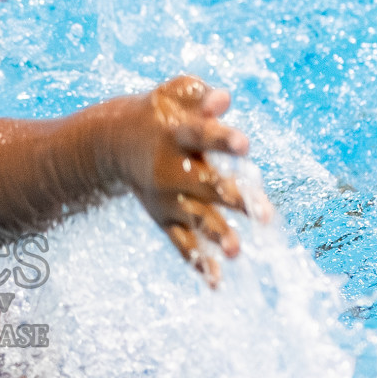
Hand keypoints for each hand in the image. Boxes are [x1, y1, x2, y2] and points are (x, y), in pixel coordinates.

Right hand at [113, 75, 270, 284]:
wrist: (112, 143)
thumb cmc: (158, 115)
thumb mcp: (172, 96)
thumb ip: (198, 96)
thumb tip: (224, 99)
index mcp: (175, 135)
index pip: (201, 136)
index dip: (222, 140)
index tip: (245, 144)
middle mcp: (169, 170)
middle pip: (205, 185)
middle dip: (233, 199)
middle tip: (264, 215)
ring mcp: (166, 198)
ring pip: (195, 218)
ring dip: (217, 235)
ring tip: (238, 252)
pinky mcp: (165, 218)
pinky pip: (181, 242)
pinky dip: (197, 261)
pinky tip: (216, 282)